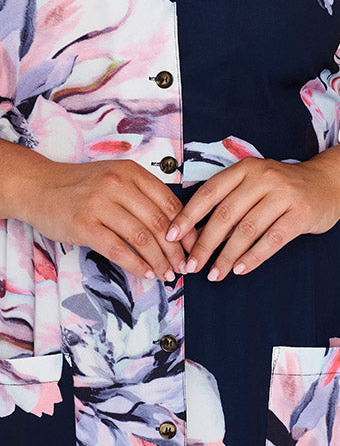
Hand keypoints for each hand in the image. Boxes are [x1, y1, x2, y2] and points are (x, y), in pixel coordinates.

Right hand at [17, 158, 198, 282]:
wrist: (38, 186)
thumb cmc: (80, 186)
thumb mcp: (115, 179)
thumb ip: (141, 196)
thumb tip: (175, 227)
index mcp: (131, 172)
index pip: (170, 202)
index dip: (186, 228)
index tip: (194, 246)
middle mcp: (118, 184)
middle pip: (159, 222)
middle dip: (176, 249)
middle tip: (184, 266)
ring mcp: (100, 204)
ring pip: (142, 237)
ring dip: (159, 260)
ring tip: (168, 274)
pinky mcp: (84, 224)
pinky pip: (118, 250)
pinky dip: (136, 264)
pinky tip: (146, 273)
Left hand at [165, 157, 339, 280]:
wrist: (330, 183)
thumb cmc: (285, 188)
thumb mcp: (256, 182)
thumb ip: (230, 199)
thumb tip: (193, 233)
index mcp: (246, 168)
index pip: (209, 192)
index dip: (188, 216)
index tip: (171, 237)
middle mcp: (264, 177)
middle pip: (225, 215)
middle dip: (204, 244)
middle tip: (191, 266)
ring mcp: (284, 194)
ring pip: (246, 230)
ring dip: (227, 256)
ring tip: (214, 274)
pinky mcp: (301, 214)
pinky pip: (272, 240)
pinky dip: (253, 257)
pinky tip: (240, 269)